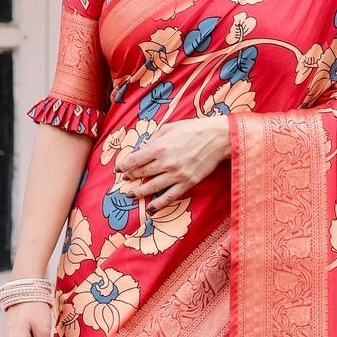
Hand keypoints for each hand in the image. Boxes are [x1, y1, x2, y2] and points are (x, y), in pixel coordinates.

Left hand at [115, 115, 230, 206]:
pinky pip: (169, 196)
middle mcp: (165, 162)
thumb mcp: (169, 128)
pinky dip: (158, 204)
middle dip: (130, 177)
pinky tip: (150, 208)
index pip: (134, 159)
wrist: (217, 138)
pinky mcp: (187, 183)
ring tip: (130, 195)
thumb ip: (153, 138)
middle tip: (125, 180)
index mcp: (159, 147)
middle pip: (141, 173)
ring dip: (138, 192)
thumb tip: (142, 148)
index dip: (123, 165)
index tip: (118, 169)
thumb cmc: (193, 129)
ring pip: (152, 187)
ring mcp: (176, 175)